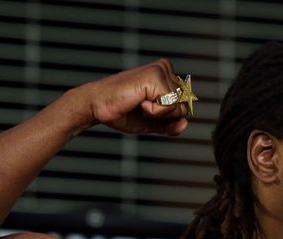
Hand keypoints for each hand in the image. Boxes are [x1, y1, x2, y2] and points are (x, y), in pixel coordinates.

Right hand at [71, 59, 190, 135]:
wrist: (97, 107)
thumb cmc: (121, 112)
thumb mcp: (151, 122)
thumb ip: (170, 125)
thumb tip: (185, 124)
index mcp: (166, 75)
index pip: (184, 105)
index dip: (166, 116)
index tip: (146, 108)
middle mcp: (165, 68)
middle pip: (184, 107)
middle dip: (163, 116)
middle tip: (141, 106)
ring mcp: (161, 70)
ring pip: (178, 108)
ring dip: (157, 114)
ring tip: (139, 103)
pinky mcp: (155, 76)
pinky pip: (169, 106)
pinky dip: (154, 112)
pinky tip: (138, 101)